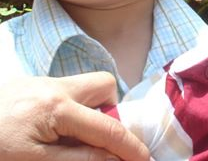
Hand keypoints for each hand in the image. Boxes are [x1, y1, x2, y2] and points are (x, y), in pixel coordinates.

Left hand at [0, 72, 148, 160]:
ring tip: (73, 135)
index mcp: (55, 108)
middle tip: (94, 137)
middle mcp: (54, 87)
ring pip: (86, 85)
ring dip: (90, 108)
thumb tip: (114, 158)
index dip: (129, 146)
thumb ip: (78, 159)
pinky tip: (53, 129)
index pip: (106, 128)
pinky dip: (72, 109)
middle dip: (109, 110)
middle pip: (102, 85)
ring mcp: (44, 82)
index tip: (145, 159)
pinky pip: (68, 91)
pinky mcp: (34, 85)